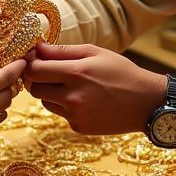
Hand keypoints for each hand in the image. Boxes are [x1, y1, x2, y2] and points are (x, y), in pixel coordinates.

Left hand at [25, 43, 168, 135]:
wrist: (145, 102)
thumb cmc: (121, 72)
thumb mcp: (95, 53)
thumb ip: (63, 51)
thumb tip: (37, 48)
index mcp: (76, 73)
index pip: (35, 70)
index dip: (30, 62)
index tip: (33, 57)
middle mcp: (72, 97)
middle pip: (34, 88)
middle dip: (35, 78)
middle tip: (46, 70)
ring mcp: (75, 115)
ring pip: (44, 101)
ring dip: (49, 91)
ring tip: (70, 84)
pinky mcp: (78, 127)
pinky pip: (60, 113)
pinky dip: (64, 104)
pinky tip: (83, 98)